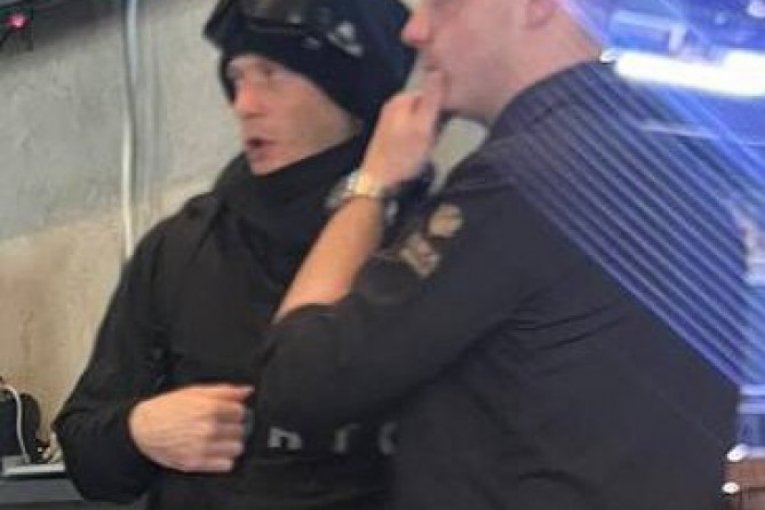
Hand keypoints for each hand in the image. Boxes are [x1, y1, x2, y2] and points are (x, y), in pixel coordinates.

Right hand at [128, 384, 252, 472]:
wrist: (142, 428)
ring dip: (231, 444)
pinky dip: (224, 459)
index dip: (235, 411)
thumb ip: (224, 391)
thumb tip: (246, 391)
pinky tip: (215, 451)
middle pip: (240, 430)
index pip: (240, 412)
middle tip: (222, 425)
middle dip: (233, 427)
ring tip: (220, 439)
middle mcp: (207, 428)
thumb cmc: (167, 408)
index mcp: (209, 408)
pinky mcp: (196, 463)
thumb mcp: (195, 392)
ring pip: (236, 448)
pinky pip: (226, 465)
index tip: (229, 412)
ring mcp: (202, 447)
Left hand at [361, 69, 445, 189]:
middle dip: (435, 122)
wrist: (378, 184)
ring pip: (422, 121)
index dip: (443, 109)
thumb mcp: (423, 127)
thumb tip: (439, 70)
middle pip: (427, 106)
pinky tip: (417, 154)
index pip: (433, 92)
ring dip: (429, 134)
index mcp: (400, 100)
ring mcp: (390, 122)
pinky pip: (414, 133)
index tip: (442, 126)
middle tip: (432, 141)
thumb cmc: (402, 158)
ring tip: (424, 149)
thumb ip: (432, 98)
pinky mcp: (390, 137)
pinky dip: (420, 142)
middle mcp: (393, 107)